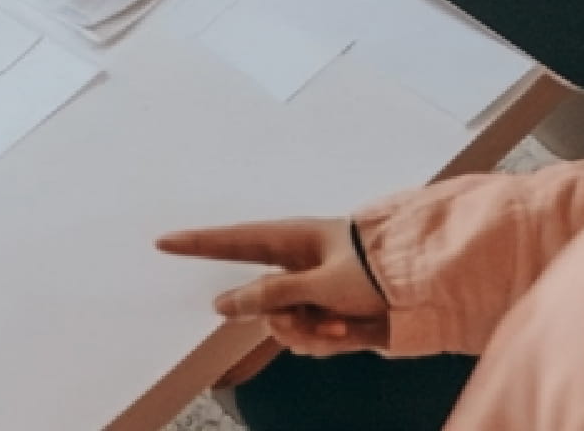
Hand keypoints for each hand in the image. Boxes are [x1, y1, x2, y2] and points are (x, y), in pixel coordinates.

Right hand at [158, 219, 390, 356]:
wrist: (421, 288)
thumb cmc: (371, 271)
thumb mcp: (319, 283)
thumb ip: (271, 294)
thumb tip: (223, 303)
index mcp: (288, 240)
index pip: (230, 241)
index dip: (197, 244)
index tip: (162, 241)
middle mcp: (294, 266)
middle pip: (261, 302)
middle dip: (288, 322)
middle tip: (320, 321)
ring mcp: (310, 293)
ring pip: (284, 327)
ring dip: (312, 334)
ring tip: (345, 325)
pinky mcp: (326, 315)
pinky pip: (307, 339)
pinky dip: (328, 341)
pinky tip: (352, 332)